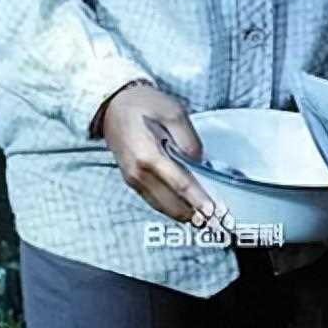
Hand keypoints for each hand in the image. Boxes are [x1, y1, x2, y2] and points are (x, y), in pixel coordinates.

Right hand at [101, 83, 217, 225]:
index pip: (179, 183)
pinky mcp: (132, 179)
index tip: (213, 210)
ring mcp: (133, 179)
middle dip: (193, 213)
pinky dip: (169, 208)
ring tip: (203, 222)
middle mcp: (138, 173)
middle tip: (215, 222)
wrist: (113, 105)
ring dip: (182, 214)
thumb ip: (188, 140)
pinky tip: (184, 211)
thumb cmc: (143, 105)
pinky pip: (153, 199)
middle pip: (169, 201)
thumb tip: (199, 162)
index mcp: (148, 156)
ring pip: (160, 205)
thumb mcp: (173, 112)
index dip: (198, 198)